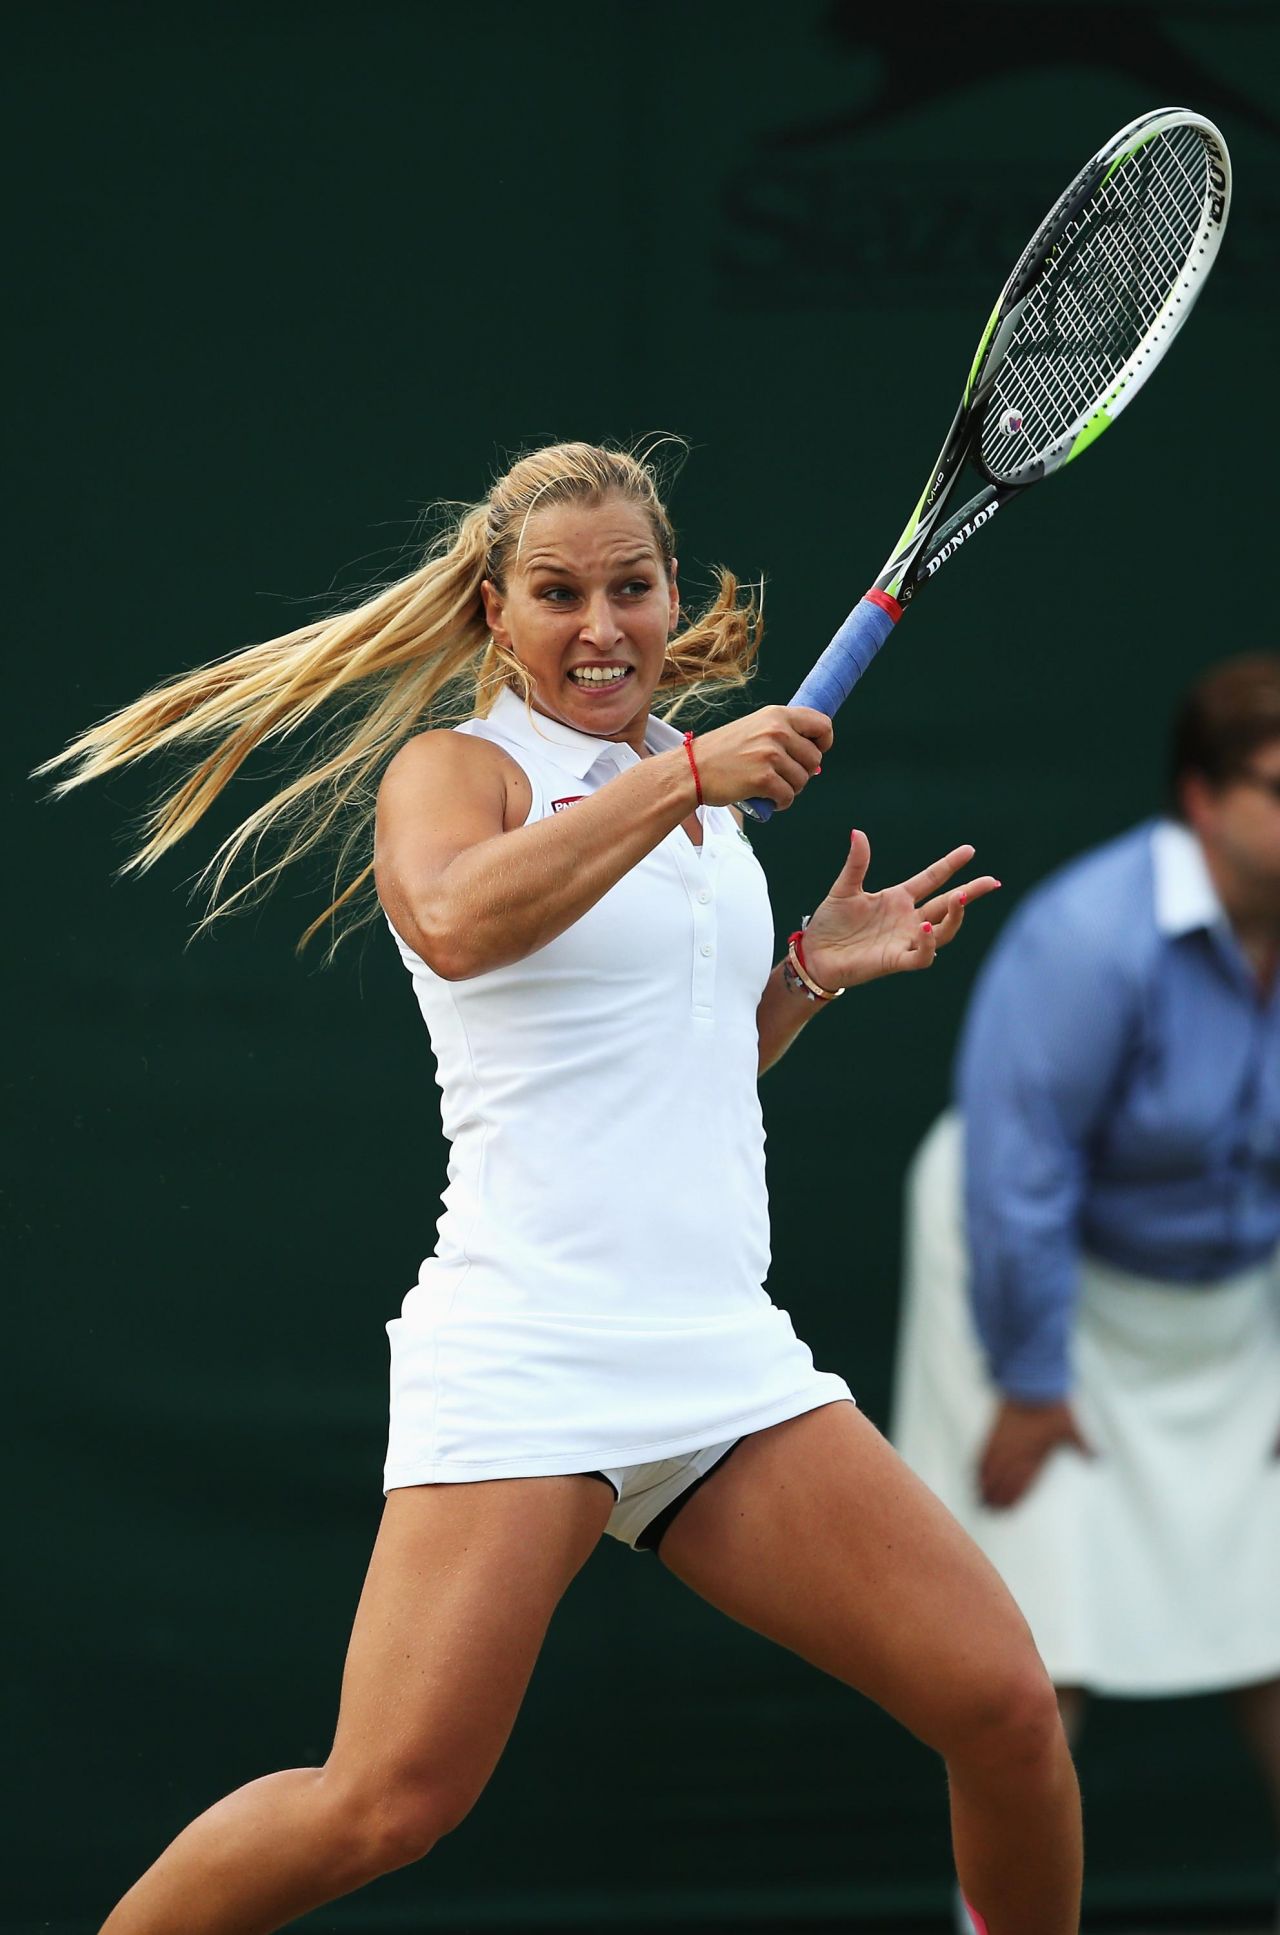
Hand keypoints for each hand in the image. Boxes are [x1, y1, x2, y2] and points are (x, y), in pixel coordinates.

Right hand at [692, 706, 832, 810]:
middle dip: (802, 772)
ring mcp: (770, 755)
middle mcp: (776, 731)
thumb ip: (785, 736)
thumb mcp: (755, 729)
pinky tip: (768, 799)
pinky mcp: (763, 779)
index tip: (814, 752)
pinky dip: (781, 803)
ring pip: (803, 780)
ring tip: (770, 786)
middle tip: (781, 775)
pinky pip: (789, 796)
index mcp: (777, 715)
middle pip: (815, 758)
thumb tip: (816, 762)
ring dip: (790, 789)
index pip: (822, 724)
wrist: (692, 769)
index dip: (824, 742)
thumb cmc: (724, 752)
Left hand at [801, 831, 999, 990]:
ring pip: (943, 930)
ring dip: (955, 916)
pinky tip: (927, 925)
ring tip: (960, 897)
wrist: (815, 954)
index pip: (932, 879)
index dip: (950, 865)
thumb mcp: (844, 888)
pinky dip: (928, 942)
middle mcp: (907, 919)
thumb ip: (857, 863)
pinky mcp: (896, 960)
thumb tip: (858, 832)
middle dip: (971, 893)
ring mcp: (905, 939)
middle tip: (992, 881)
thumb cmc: (830, 923)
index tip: (969, 850)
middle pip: (948, 904)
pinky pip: (922, 955)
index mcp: (898, 898)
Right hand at [978, 1398, 1093, 1509]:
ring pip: (988, 1470)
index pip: (1020, 1484)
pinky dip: (977, 1467)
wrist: (1029, 1383)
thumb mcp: (1071, 1427)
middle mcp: (1014, 1453)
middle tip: (991, 1511)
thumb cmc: (1052, 1407)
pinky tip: (974, 1474)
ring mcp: (1001, 1443)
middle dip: (995, 1498)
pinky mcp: (992, 1431)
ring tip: (980, 1500)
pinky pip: (981, 1454)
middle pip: (1001, 1482)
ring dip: (984, 1486)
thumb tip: (1099, 1459)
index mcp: (1033, 1457)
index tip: (1006, 1511)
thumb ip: (1084, 1446)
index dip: (1012, 1499)